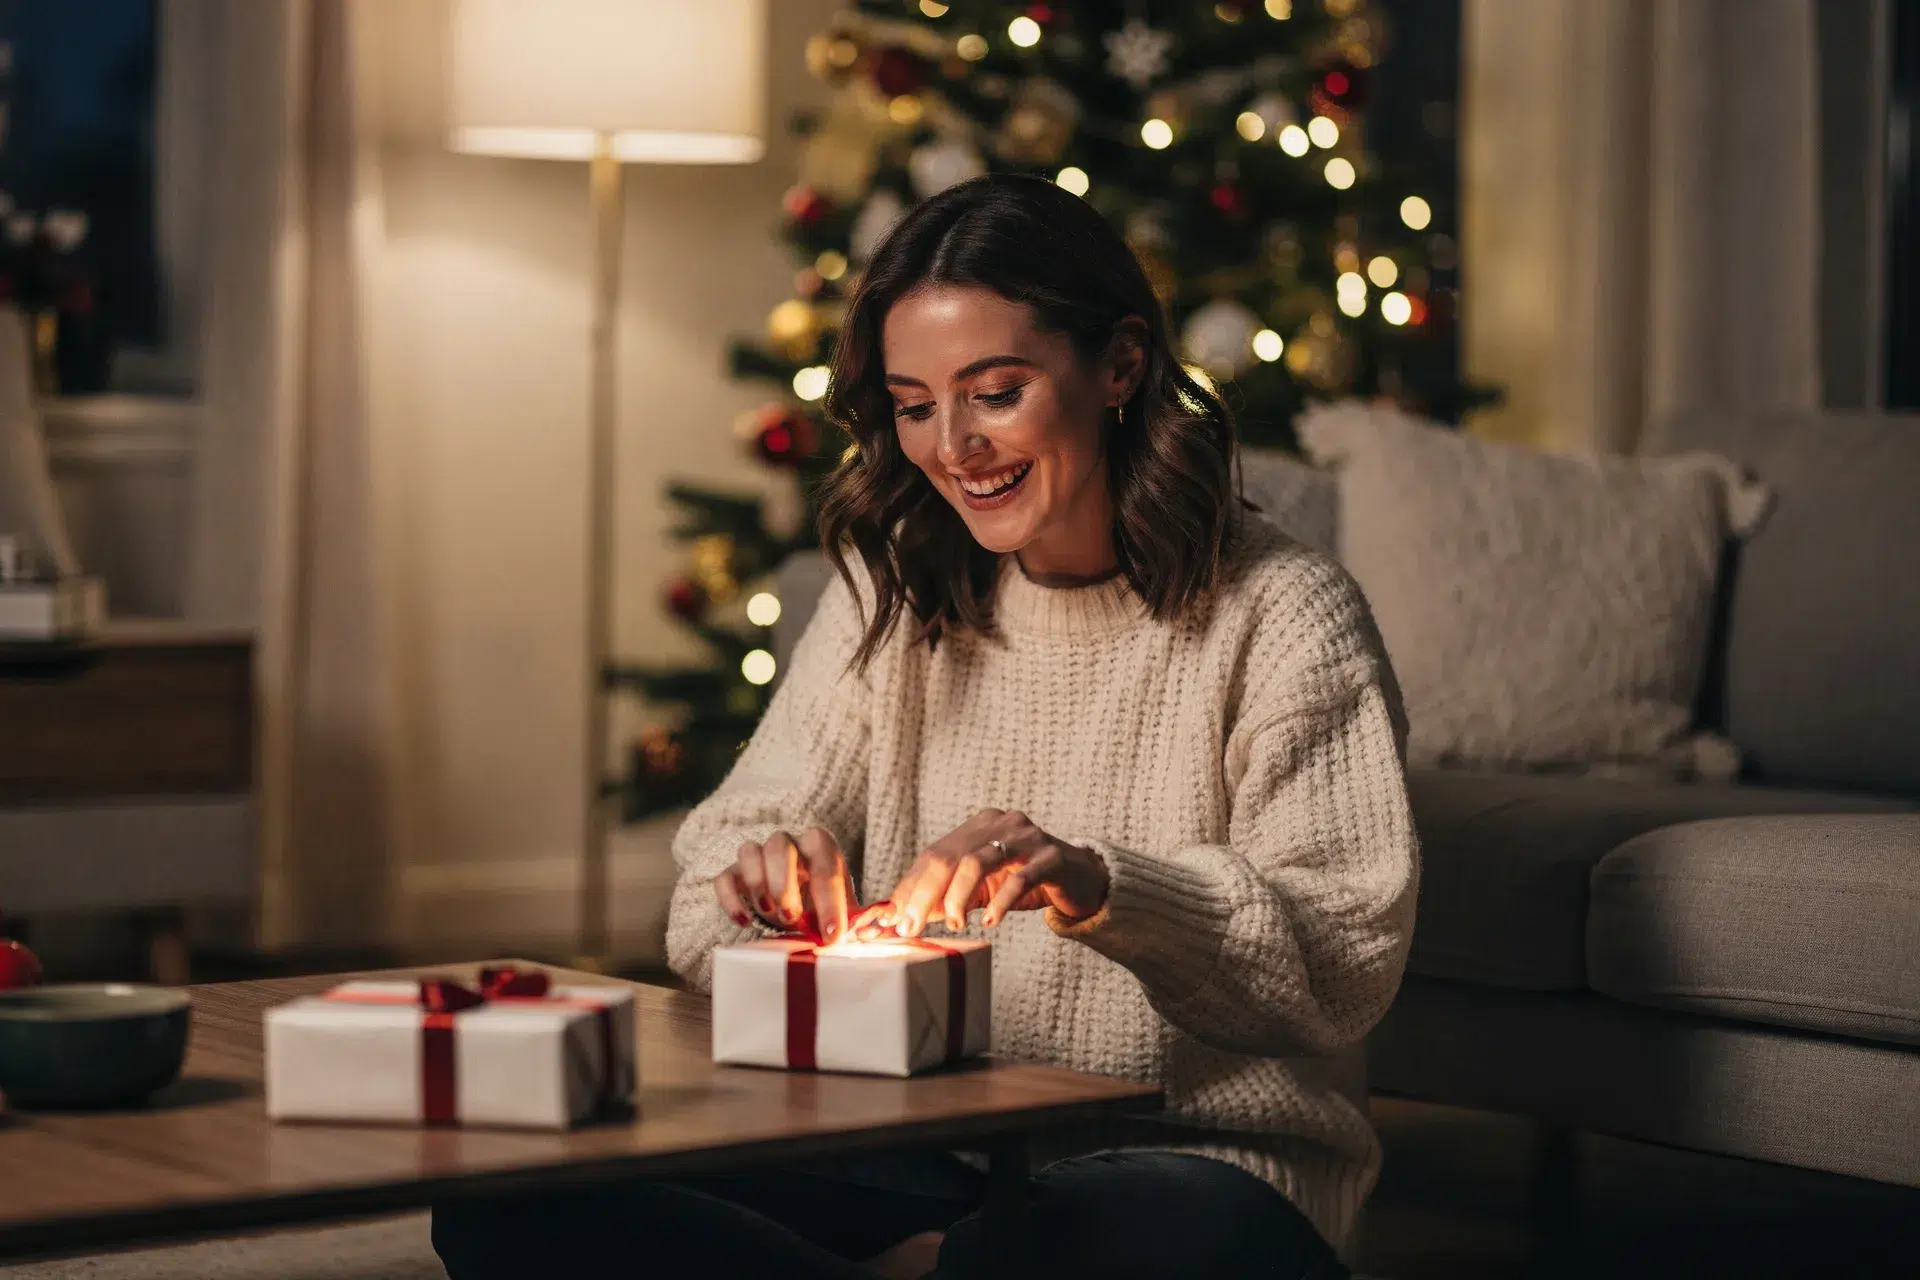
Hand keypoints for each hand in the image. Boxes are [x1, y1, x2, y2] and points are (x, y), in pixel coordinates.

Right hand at [714, 828, 855, 943]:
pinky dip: (731, 900)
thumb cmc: (822, 904)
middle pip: (779, 845)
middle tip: (792, 917)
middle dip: (784, 884)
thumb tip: (876, 932)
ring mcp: (758, 854)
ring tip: (771, 914)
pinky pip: (723, 877)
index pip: (826, 866)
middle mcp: (788, 842)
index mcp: (821, 846)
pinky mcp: (733, 872)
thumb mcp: (844, 910)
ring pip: (749, 852)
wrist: (795, 902)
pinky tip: (745, 921)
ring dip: (758, 886)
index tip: (833, 936)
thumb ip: (858, 920)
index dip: (831, 902)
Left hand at [882, 809, 1108, 937]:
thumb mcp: (983, 889)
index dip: (910, 887)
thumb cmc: (1026, 882)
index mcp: (979, 826)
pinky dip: (1001, 901)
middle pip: (950, 857)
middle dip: (926, 895)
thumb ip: (948, 898)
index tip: (892, 919)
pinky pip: (1020, 878)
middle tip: (911, 927)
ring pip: (979, 862)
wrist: (1082, 879)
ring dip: (959, 897)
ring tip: (955, 924)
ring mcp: (1027, 837)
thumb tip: (903, 918)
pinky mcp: (1051, 857)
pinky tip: (991, 921)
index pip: (934, 854)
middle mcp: (1000, 824)